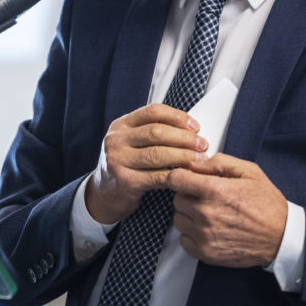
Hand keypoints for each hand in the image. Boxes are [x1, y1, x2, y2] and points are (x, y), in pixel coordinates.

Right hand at [85, 103, 207, 224]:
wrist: (103, 194)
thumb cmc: (126, 165)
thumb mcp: (131, 142)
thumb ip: (152, 132)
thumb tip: (190, 129)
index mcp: (121, 125)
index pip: (153, 111)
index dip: (178, 117)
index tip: (195, 126)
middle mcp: (116, 140)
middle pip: (157, 132)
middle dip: (184, 137)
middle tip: (202, 144)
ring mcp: (118, 160)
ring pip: (158, 154)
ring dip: (183, 156)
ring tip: (199, 159)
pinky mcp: (124, 181)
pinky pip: (156, 176)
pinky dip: (175, 175)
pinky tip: (186, 175)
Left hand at [167, 153, 287, 267]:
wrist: (281, 237)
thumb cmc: (266, 203)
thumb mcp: (249, 171)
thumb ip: (219, 162)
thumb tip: (196, 164)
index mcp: (215, 191)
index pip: (175, 179)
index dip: (180, 176)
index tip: (186, 178)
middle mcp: (205, 213)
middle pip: (177, 199)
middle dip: (188, 195)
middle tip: (206, 197)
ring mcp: (204, 235)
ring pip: (179, 220)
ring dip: (189, 215)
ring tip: (209, 214)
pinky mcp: (205, 253)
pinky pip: (184, 240)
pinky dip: (192, 234)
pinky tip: (208, 229)